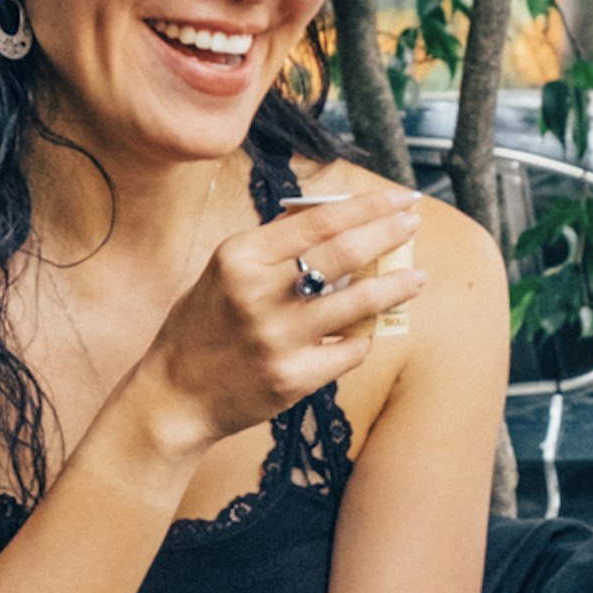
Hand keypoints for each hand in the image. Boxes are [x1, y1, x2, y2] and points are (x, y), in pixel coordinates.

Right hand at [130, 190, 426, 450]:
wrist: (176, 395)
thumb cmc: (204, 325)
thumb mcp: (226, 270)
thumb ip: (274, 245)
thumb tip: (338, 218)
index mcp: (240, 257)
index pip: (319, 221)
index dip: (368, 207)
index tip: (400, 198)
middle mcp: (258, 294)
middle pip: (344, 253)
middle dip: (389, 234)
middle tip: (413, 223)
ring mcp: (278, 339)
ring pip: (359, 303)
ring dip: (396, 287)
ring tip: (417, 277)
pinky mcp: (293, 378)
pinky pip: (349, 350)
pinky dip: (362, 336)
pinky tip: (366, 330)